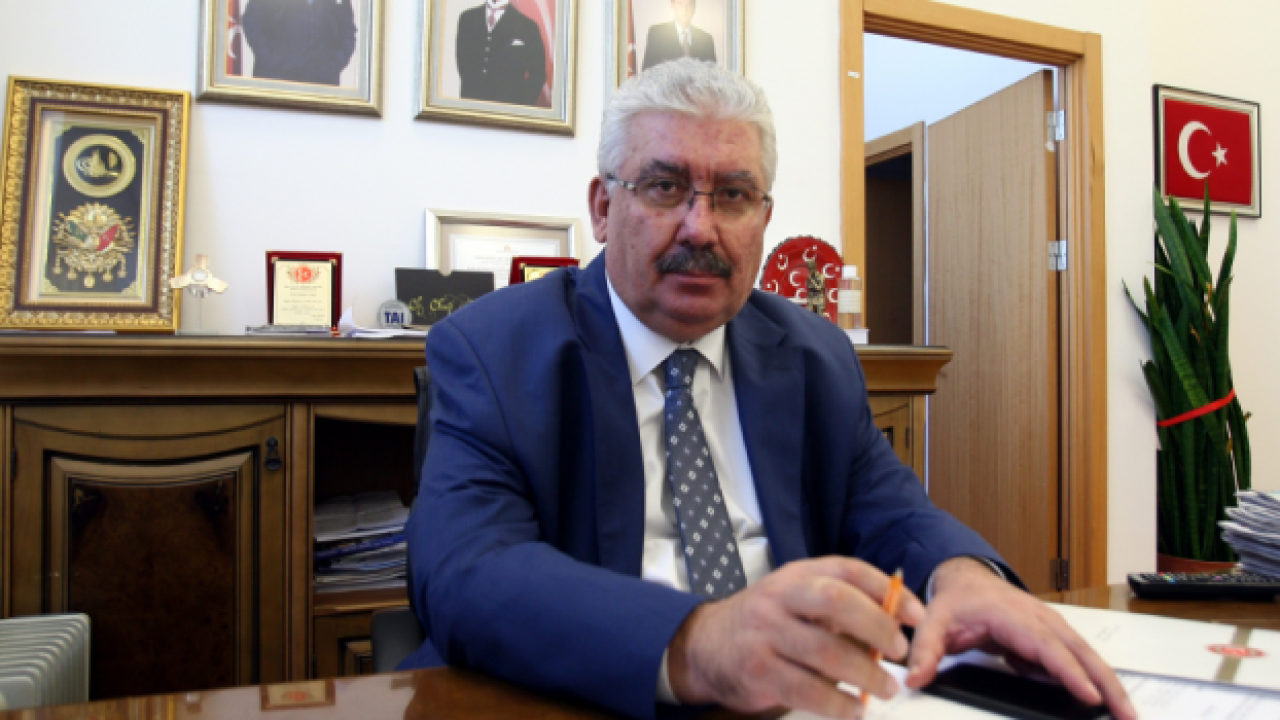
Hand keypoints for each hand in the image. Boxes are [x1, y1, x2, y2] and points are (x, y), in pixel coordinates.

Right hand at [667, 557, 923, 717]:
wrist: (705, 644)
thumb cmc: (764, 623)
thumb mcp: (796, 599)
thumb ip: (839, 607)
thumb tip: (895, 625)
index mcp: (796, 575)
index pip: (848, 570)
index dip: (887, 591)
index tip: (916, 616)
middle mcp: (779, 598)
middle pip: (836, 601)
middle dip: (877, 627)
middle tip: (900, 651)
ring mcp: (765, 633)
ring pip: (825, 651)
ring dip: (865, 673)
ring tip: (886, 687)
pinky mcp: (758, 671)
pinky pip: (806, 689)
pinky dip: (837, 703)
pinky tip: (853, 709)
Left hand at [906, 558, 1136, 719]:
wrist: (967, 581)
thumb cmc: (957, 601)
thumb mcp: (933, 621)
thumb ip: (925, 650)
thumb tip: (917, 678)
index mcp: (1012, 615)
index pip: (1046, 645)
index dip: (1067, 670)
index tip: (1088, 694)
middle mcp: (1040, 619)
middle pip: (1079, 652)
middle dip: (1105, 682)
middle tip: (1126, 714)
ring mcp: (1051, 628)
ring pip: (1087, 657)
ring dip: (1109, 684)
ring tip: (1127, 714)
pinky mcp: (1054, 640)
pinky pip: (1079, 662)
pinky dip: (1097, 681)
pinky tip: (1109, 705)